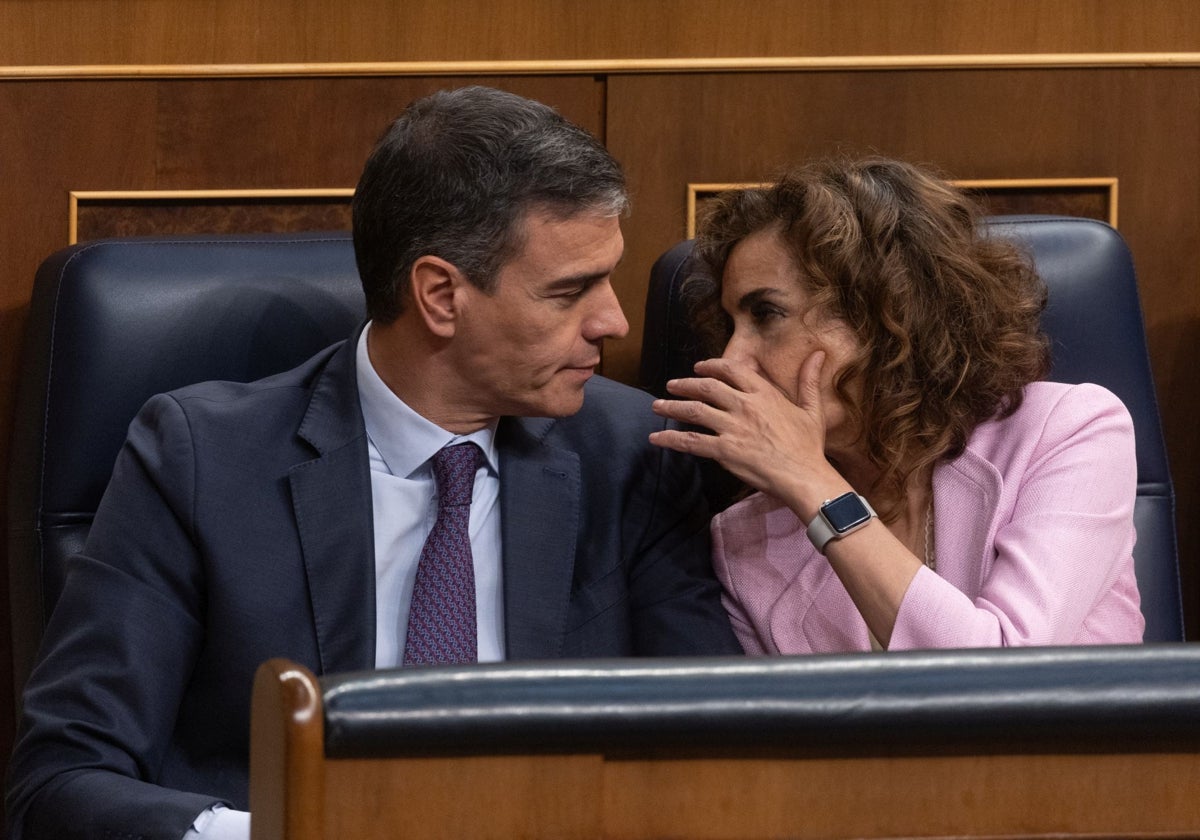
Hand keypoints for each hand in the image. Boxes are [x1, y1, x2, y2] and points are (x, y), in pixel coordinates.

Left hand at [649, 352, 843, 513]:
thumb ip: (809, 380)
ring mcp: (732, 428)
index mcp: (763, 394)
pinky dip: (671, 439)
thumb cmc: (808, 446)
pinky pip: (691, 442)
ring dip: (672, 407)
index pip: (731, 370)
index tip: (699, 367)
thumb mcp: (812, 409)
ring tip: (657, 406)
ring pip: (694, 411)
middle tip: (671, 385)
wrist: (804, 476)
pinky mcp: (724, 451)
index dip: (711, 366)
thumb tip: (819, 355)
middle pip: (706, 388)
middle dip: (685, 384)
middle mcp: (744, 406)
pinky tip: (656, 438)